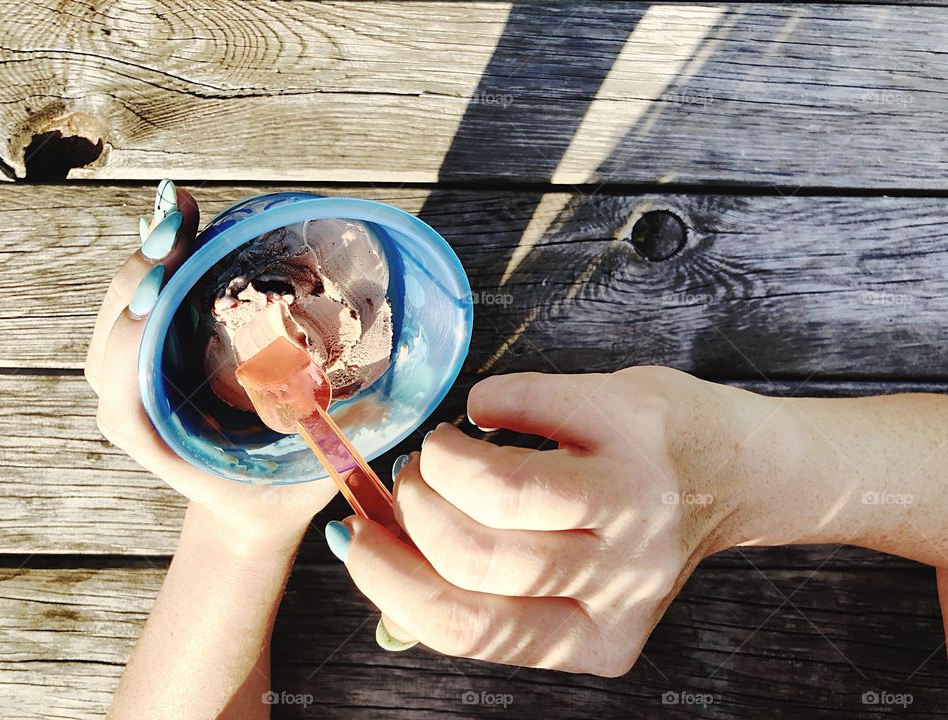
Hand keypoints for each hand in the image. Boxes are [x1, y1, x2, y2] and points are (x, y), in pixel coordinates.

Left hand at [85, 180, 335, 553]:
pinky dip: (158, 263)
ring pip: (122, 311)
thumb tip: (379, 404)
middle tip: (176, 226)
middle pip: (115, 333)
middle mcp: (137, 405)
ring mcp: (139, 378)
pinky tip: (181, 225)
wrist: (245, 511)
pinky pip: (142, 305)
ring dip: (147, 259)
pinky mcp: (156, 358)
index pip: (124, 388)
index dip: (134, 338)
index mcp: (162, 439)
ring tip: (178, 212)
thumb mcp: (309, 477)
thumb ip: (336, 447)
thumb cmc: (276, 496)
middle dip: (142, 275)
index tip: (162, 291)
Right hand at [330, 367, 804, 674]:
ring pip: (500, 491)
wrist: (731, 466)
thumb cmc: (632, 524)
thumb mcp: (574, 583)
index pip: (470, 627)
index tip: (357, 540)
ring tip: (443, 448)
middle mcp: (624, 577)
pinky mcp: (632, 425)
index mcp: (599, 636)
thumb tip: (374, 556)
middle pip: (477, 557)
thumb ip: (491, 589)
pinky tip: (490, 409)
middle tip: (411, 481)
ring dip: (443, 462)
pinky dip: (486, 402)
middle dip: (416, 511)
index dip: (392, 582)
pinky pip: (523, 404)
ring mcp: (634, 500)